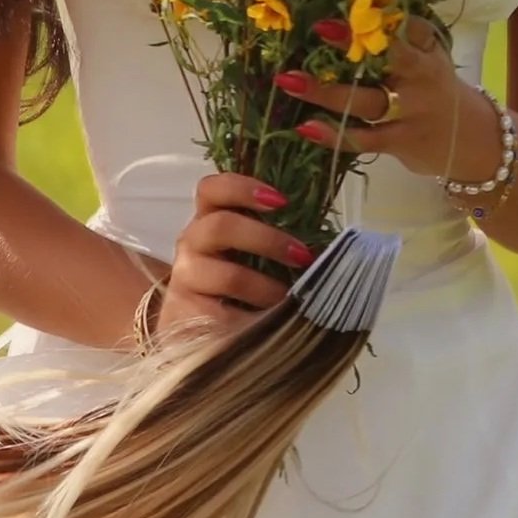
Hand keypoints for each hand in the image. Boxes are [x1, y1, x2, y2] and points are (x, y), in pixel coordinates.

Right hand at [160, 170, 315, 341]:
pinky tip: (270, 321)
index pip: (213, 189)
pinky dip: (253, 316)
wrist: (198, 328)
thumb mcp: (258, 256)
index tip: (281, 201)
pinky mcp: (185, 311)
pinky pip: (225, 314)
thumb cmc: (239, 282)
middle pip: (222, 226)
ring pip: (228, 274)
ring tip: (290, 297)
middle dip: (268, 239)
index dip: (243, 188)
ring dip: (266, 285)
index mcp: (210, 218)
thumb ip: (281, 242)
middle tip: (301, 255)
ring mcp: (186, 276)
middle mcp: (193, 241)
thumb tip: (331, 247)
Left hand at [275, 13, 497, 183]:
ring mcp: (412, 111)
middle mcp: (423, 77)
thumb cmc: (436, 89)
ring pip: (366, 101)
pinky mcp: (401, 141)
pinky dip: (334, 135)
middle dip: (354, 42)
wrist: (475, 141)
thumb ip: (400, 35)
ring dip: (325, 92)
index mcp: (429, 49)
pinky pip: (363, 139)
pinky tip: (305, 127)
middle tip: (320, 26)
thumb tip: (354, 1)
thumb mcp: (430, 57)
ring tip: (289, 80)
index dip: (382, 10)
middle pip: (390, 57)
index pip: (410, 25)